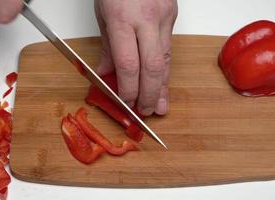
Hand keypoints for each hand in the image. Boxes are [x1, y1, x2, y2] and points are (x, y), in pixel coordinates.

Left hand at [95, 0, 177, 115]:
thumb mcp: (102, 13)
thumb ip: (106, 46)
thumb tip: (107, 72)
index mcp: (123, 18)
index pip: (129, 65)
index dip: (129, 90)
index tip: (126, 103)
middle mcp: (147, 19)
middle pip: (153, 67)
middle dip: (149, 94)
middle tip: (145, 112)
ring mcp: (164, 17)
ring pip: (166, 60)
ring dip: (161, 86)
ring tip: (159, 105)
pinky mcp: (172, 16)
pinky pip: (169, 48)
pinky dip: (165, 69)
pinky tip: (162, 83)